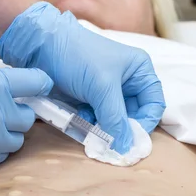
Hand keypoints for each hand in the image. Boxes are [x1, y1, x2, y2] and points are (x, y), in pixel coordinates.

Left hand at [0, 2, 165, 153]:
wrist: (41, 46)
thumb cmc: (77, 56)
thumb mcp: (101, 87)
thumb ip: (115, 118)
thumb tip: (126, 148)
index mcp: (139, 71)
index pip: (154, 104)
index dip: (145, 123)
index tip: (131, 140)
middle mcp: (127, 81)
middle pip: (134, 115)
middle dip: (123, 129)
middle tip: (110, 143)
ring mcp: (107, 91)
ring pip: (115, 120)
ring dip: (106, 129)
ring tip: (93, 130)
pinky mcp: (90, 99)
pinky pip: (98, 120)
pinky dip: (92, 125)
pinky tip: (81, 121)